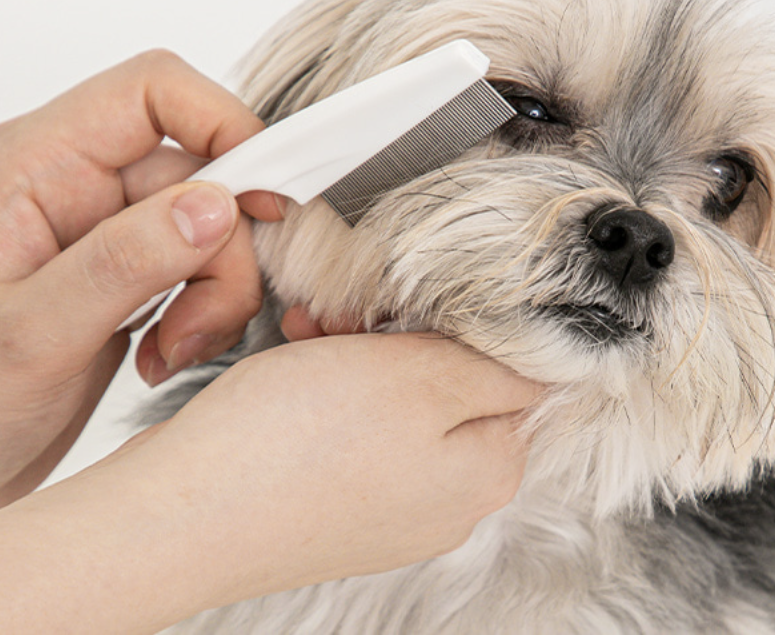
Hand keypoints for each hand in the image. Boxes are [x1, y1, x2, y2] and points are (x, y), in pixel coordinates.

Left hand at [0, 50, 279, 503]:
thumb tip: (217, 205)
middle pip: (200, 174)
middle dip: (223, 253)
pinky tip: (164, 357)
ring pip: (211, 228)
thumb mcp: (33, 336)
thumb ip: (124, 262)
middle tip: (197, 324)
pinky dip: (205, 315)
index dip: (224, 124)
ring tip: (172, 352)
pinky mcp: (128, 279)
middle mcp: (75, 189)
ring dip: (217, 294)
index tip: (264, 202)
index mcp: (34, 168)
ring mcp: (105, 236)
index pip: (152, 93)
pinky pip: (201, 272)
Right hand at [0, 332, 542, 632]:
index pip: (520, 375)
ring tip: (315, 338)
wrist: (180, 516)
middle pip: (454, 387)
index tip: (425, 304)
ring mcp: (394, 510)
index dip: (470, 323)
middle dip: (405, 336)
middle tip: (358, 318)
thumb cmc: (293, 446)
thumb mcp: (420, 376)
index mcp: (489, 471)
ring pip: (399, 403)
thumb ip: (498, 366)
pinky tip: (297, 369)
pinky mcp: (341, 507)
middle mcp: (451, 500)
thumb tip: (547, 361)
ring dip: (362, 357)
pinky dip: (331, 393)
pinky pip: (356, 432)